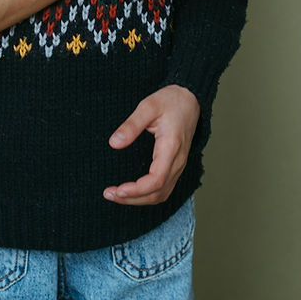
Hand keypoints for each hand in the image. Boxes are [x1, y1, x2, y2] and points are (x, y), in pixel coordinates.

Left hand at [104, 85, 200, 205]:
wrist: (191, 99)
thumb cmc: (171, 101)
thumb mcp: (149, 106)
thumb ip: (131, 125)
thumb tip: (114, 143)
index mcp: (171, 147)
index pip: (157, 179)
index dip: (137, 189)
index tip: (117, 189)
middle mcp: (178, 161)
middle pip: (157, 193)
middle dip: (132, 198)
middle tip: (109, 194)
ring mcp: (179, 166)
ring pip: (161, 195)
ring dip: (138, 200)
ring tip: (116, 195)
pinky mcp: (176, 166)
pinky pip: (163, 189)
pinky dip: (147, 195)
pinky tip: (132, 191)